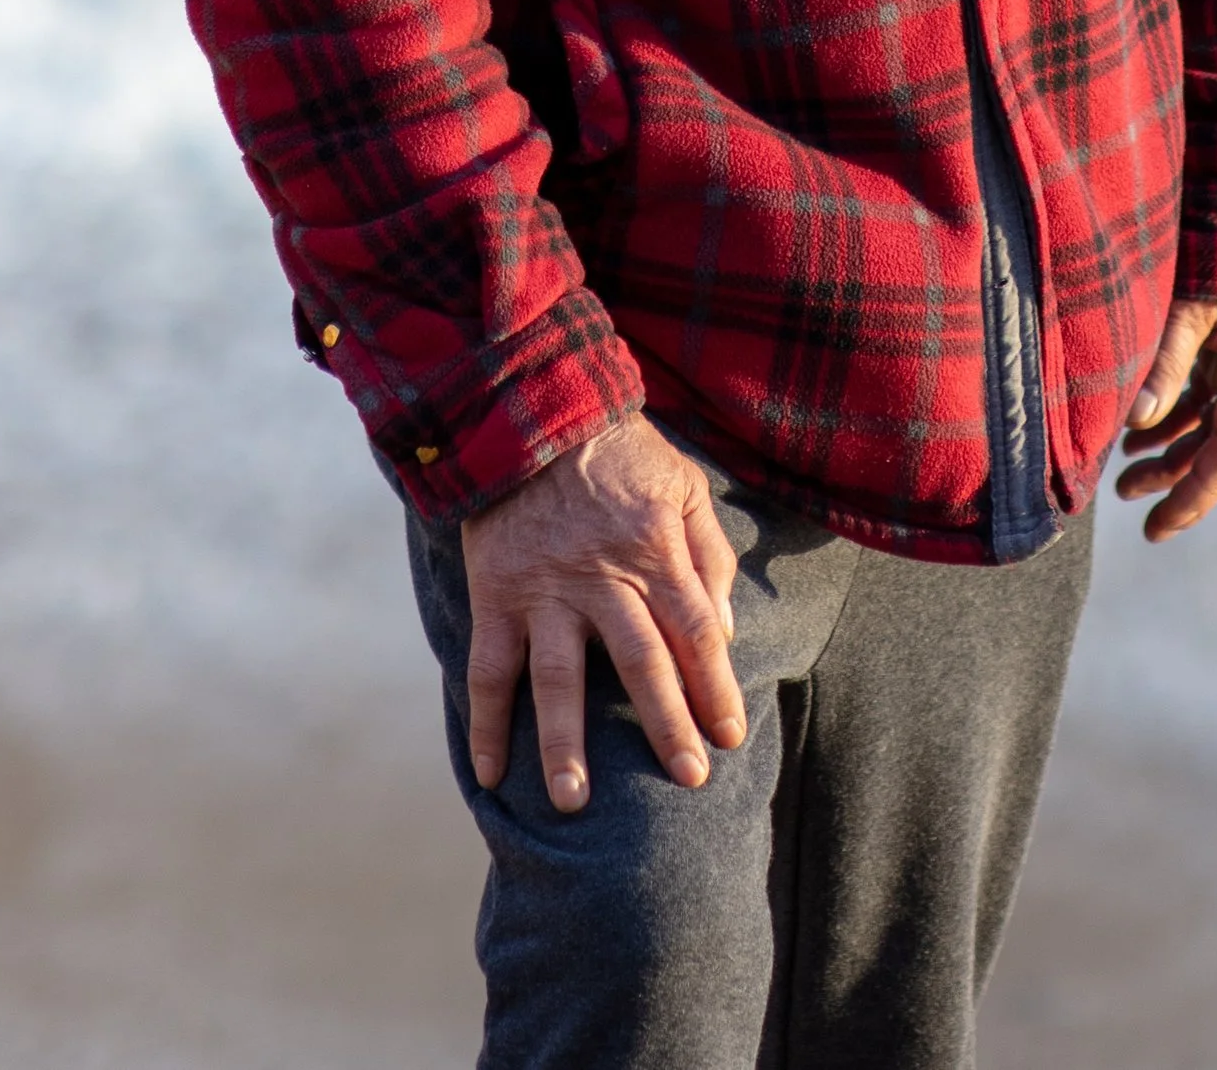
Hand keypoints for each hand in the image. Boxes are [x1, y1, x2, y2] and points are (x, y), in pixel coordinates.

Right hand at [462, 412, 743, 812]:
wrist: (536, 412)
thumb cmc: (622, 454)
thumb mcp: (685, 485)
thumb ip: (710, 554)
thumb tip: (725, 630)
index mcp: (654, 550)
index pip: (695, 631)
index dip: (715, 686)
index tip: (731, 735)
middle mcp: (602, 578)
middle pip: (641, 663)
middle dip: (667, 725)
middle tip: (689, 779)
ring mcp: (544, 590)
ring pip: (557, 679)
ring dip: (566, 745)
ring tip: (574, 803)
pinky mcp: (496, 594)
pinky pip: (489, 668)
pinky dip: (486, 723)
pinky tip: (491, 774)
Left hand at [1114, 296, 1216, 540]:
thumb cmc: (1213, 244)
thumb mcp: (1184, 304)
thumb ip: (1164, 363)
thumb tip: (1135, 424)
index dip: (1196, 492)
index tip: (1161, 528)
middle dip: (1179, 479)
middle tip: (1133, 507)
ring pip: (1213, 427)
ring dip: (1171, 452)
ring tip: (1124, 479)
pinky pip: (1206, 401)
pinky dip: (1174, 420)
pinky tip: (1137, 435)